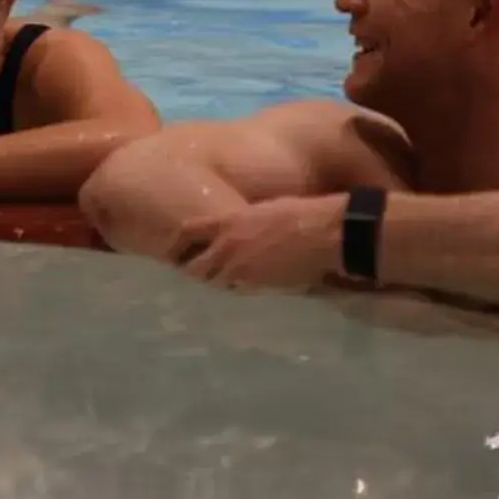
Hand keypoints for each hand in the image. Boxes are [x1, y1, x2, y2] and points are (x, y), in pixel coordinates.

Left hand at [170, 195, 342, 290]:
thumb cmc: (297, 213)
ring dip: (214, 279)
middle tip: (194, 269)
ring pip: (214, 281)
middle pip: (194, 266)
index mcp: (227, 222)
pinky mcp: (257, 285)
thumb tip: (237, 228)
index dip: (180, 241)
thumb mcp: (262, 210)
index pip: (188, 232)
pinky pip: (237, 289)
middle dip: (193, 268)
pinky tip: (243, 284)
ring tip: (218, 278)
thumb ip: (242, 221)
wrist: (322, 234)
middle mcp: (227, 247)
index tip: (176, 246)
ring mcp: (241, 269)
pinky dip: (236, 287)